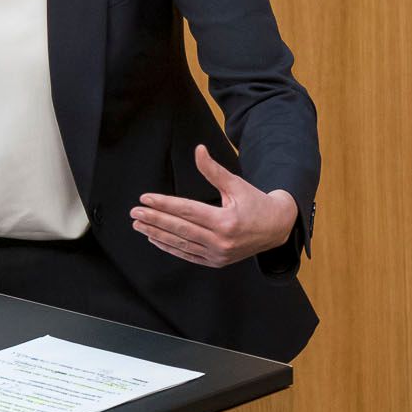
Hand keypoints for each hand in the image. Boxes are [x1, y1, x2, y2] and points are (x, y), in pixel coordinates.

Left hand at [131, 145, 298, 267]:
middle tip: (134, 212)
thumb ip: (213, 170)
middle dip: (154, 220)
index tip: (145, 198)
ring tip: (138, 225)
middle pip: (180, 229)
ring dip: (157, 234)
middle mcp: (222, 241)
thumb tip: (198, 149)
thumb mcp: (236, 184)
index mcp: (226, 221)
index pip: (187, 211)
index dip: (164, 204)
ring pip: (181, 244)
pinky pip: (188, 255)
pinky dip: (170, 247)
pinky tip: (155, 238)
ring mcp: (218, 254)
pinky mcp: (217, 262)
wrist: (277, 228)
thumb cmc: (256, 203)